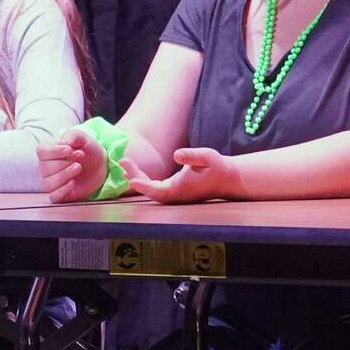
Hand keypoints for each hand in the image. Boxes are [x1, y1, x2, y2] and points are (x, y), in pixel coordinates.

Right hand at [38, 127, 106, 201]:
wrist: (100, 163)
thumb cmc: (87, 149)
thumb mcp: (82, 137)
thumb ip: (72, 136)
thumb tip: (64, 143)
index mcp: (48, 152)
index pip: (41, 152)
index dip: (54, 151)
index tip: (69, 150)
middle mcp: (46, 168)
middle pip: (44, 168)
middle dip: (64, 163)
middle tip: (80, 157)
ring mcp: (52, 182)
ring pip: (47, 183)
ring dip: (63, 175)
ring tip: (78, 167)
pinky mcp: (61, 194)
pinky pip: (53, 197)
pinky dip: (62, 190)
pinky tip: (73, 183)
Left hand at [124, 147, 238, 204]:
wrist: (228, 178)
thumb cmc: (218, 167)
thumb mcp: (207, 156)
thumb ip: (192, 156)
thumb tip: (176, 155)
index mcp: (180, 189)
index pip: (158, 191)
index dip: (144, 186)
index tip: (131, 180)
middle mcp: (175, 194)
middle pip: (149, 190)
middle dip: (135, 176)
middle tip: (122, 162)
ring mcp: (175, 194)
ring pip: (151, 189)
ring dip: (138, 178)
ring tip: (124, 166)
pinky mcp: (175, 190)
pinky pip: (156, 188)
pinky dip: (145, 180)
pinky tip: (135, 173)